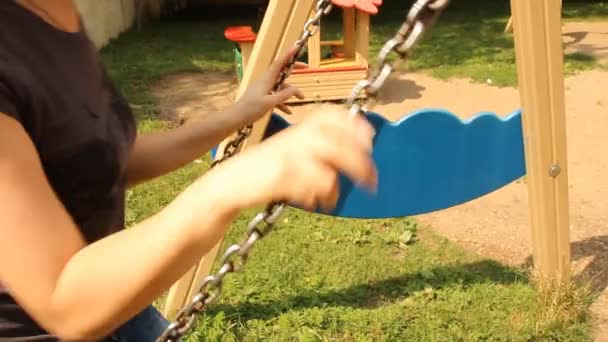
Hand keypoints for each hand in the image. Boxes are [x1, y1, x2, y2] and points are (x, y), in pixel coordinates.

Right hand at [202, 107, 377, 213]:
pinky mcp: (281, 178)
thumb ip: (314, 148)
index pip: (328, 115)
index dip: (352, 123)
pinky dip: (320, 198)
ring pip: (328, 170)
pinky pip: (311, 188)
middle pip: (336, 144)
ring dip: (337, 187)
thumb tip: (353, 155)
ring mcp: (287, 157)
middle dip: (359, 162)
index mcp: (297, 130)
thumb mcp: (287, 149)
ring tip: (335, 199)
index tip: (369, 137)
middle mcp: (294, 139)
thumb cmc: (264, 170)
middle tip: (371, 180)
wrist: (229, 183)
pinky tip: (318, 204)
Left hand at [235, 47, 305, 121]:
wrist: (236, 117)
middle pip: (282, 71)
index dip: (288, 54)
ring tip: (301, 98)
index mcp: (267, 79)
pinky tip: (288, 111)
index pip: (279, 63)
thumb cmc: (251, 109)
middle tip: (305, 67)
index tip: (296, 47)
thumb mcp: (270, 102)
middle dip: (293, 69)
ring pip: (280, 86)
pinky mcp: (262, 97)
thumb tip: (296, 89)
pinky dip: (282, 102)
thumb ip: (284, 95)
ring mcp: (264, 89)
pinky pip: (275, 96)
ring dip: (291, 91)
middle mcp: (266, 81)